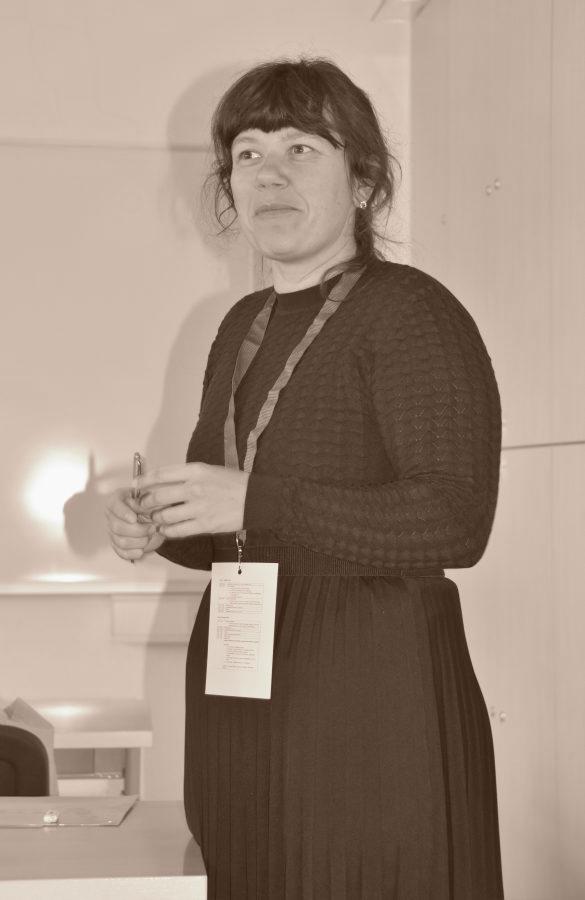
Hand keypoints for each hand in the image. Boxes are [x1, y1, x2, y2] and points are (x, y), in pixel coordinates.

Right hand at [105, 488, 164, 561]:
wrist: (158, 517)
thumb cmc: (154, 504)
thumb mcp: (152, 498)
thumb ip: (145, 501)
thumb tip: (139, 506)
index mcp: (118, 498)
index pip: (114, 505)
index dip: (123, 513)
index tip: (134, 518)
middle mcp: (112, 514)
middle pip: (117, 526)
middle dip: (138, 530)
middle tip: (152, 528)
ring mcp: (113, 530)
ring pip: (120, 541)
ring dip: (138, 542)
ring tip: (149, 537)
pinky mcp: (118, 544)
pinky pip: (121, 552)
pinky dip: (132, 553)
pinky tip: (141, 550)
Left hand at [135, 462, 249, 538]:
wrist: (255, 499)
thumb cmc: (233, 484)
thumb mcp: (209, 470)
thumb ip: (187, 476)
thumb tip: (164, 483)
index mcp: (196, 471)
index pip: (161, 474)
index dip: (144, 481)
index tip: (136, 485)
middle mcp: (195, 488)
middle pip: (158, 497)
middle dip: (145, 504)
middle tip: (143, 506)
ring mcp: (199, 507)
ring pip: (165, 516)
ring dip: (156, 519)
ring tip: (156, 519)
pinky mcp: (204, 524)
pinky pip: (177, 530)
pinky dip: (167, 531)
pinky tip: (166, 529)